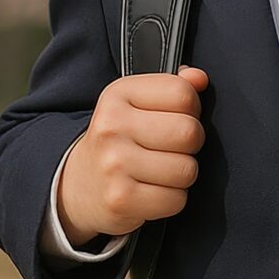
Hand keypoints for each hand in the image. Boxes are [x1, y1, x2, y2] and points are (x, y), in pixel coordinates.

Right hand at [58, 65, 208, 247]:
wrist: (78, 186)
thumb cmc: (118, 141)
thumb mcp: (135, 104)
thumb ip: (173, 86)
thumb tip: (199, 79)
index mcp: (118, 94)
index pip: (182, 93)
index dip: (190, 109)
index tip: (175, 119)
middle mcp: (112, 126)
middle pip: (189, 132)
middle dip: (190, 145)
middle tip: (170, 149)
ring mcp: (115, 163)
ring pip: (187, 169)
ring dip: (181, 175)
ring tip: (159, 172)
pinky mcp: (121, 199)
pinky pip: (176, 200)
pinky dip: (172, 200)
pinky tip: (152, 192)